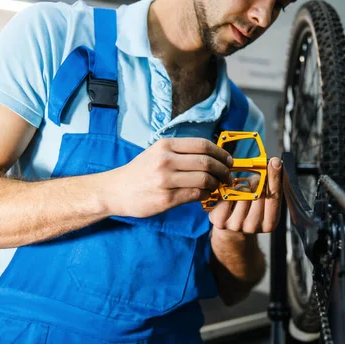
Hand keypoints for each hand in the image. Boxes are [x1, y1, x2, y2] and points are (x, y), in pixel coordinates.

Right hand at [106, 138, 232, 217]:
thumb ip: (181, 152)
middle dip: (223, 170)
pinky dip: (206, 195)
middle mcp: (166, 160)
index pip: (203, 145)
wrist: (115, 191)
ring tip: (218, 186)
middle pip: (207, 162)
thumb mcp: (157, 153)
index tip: (228, 160)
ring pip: (204, 179)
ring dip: (216, 184)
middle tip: (228, 176)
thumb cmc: (140, 172)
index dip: (221, 153)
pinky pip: (196, 194)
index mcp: (166, 145)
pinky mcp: (166, 198)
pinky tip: (206, 195)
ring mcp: (166, 179)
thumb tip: (212, 155)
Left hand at [209, 157, 282, 232]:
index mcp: (270, 223)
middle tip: (256, 181)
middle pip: (258, 193)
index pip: (274, 197)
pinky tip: (232, 195)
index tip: (275, 163)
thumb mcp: (266, 203)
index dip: (275, 179)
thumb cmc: (252, 212)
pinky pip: (227, 195)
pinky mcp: (221, 221)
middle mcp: (253, 227)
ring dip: (243, 187)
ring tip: (243, 192)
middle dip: (258, 181)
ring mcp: (236, 225)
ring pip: (242, 193)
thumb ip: (271, 188)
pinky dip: (230, 191)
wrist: (232, 229)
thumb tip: (274, 165)